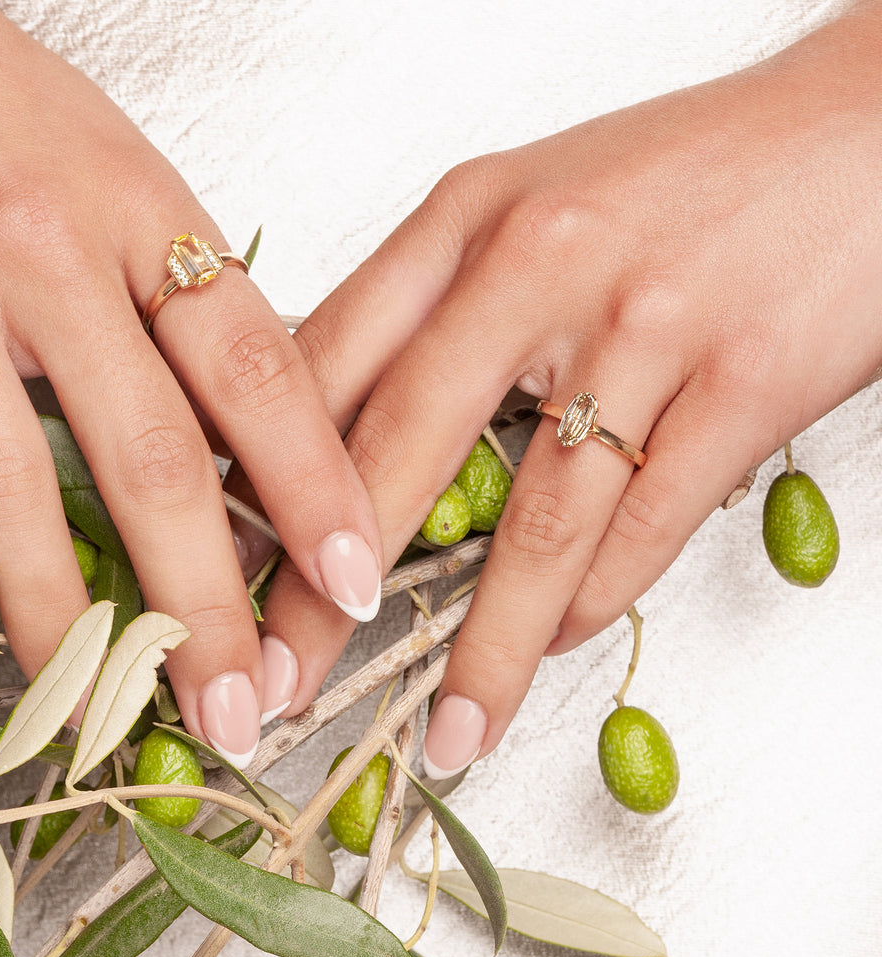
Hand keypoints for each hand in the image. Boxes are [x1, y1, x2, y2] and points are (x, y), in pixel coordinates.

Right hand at [0, 0, 381, 766]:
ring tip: (103, 701)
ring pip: (10, 480)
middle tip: (239, 708)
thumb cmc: (14, 122)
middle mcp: (47, 254)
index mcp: (147, 220)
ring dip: (61, 610)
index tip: (356, 585)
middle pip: (150, 457)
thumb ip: (195, 314)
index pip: (261, 374)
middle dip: (201, 602)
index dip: (317, 489)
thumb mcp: (135, 190)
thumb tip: (267, 459)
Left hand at [241, 2, 881, 773]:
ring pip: (535, 523)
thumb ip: (435, 306)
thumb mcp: (527, 208)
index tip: (227, 567)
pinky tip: (550, 648)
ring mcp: (642, 328)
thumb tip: (344, 426)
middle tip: (284, 676)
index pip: (327, 360)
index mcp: (467, 218)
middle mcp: (538, 265)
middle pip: (398, 451)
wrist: (854, 137)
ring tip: (446, 729)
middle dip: (330, 588)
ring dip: (483, 648)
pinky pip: (642, 529)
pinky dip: (589, 607)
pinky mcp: (738, 386)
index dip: (262, 479)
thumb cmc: (682, 177)